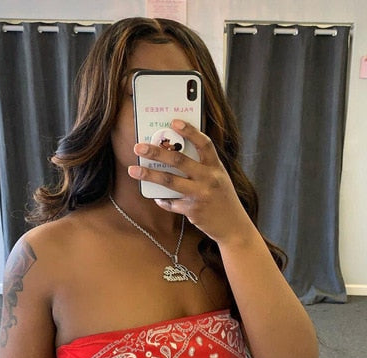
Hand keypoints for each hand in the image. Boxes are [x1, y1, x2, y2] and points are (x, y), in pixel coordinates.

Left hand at [128, 119, 252, 244]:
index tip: (174, 122)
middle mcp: (209, 179)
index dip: (190, 131)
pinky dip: (162, 199)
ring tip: (133, 170)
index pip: (204, 144)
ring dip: (149, 175)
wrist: (233, 226)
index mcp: (216, 167)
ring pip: (169, 181)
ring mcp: (200, 195)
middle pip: (179, 161)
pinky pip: (171, 202)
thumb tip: (173, 154)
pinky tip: (157, 196)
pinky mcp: (192, 210)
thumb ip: (201, 166)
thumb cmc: (222, 198)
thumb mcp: (218, 178)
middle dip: (156, 152)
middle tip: (138, 147)